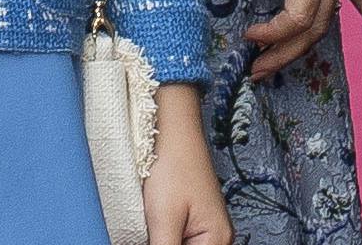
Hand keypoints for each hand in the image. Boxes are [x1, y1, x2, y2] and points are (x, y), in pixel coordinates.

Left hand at [144, 85, 230, 244]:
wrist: (172, 128)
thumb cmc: (172, 164)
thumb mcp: (163, 219)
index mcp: (216, 240)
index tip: (150, 239)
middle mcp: (216, 238)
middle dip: (162, 244)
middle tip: (145, 233)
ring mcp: (205, 229)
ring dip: (161, 241)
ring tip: (148, 224)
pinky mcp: (192, 220)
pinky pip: (179, 240)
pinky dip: (163, 238)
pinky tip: (149, 229)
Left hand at [240, 0, 347, 71]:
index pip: (300, 17)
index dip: (273, 35)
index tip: (249, 37)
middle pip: (318, 25)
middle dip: (288, 54)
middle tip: (260, 73)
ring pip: (327, 16)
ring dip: (303, 45)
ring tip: (276, 65)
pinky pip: (330, 0)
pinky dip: (315, 25)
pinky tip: (304, 38)